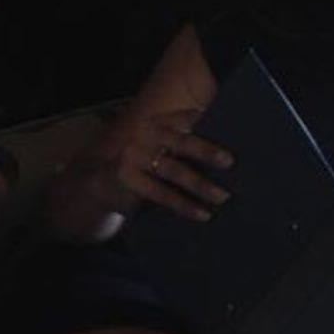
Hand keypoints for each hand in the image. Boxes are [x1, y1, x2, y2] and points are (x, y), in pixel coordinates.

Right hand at [72, 107, 234, 223]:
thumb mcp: (159, 149)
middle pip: (182, 141)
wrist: (99, 183)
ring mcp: (134, 155)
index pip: (186, 119)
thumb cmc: (142, 166)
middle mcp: (145, 134)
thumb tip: (228, 153)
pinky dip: (184, 205)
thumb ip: (183, 144)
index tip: (234, 129)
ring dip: (201, 184)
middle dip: (207, 150)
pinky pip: (161, 193)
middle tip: (230, 161)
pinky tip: (202, 214)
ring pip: (174, 170)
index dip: (208, 122)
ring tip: (223, 196)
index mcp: (158, 123)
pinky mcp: (126, 177)